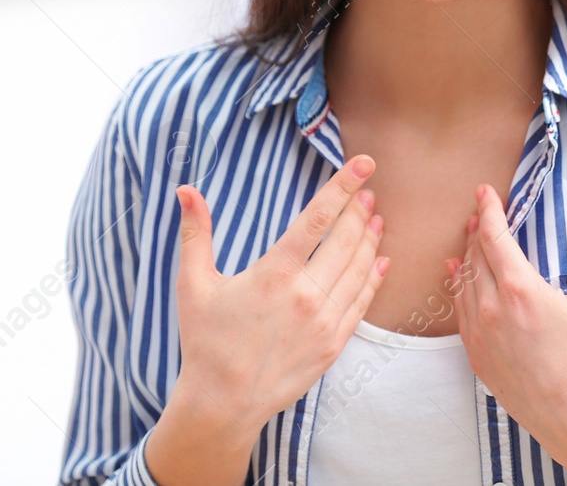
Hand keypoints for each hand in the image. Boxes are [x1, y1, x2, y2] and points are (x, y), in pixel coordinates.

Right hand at [170, 154, 389, 442]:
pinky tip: (380, 261)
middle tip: (369, 190)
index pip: (317, 219)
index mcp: (274, 275)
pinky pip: (361, 303)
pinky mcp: (333, 345)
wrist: (223, 403)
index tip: (363, 164)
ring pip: (358, 270)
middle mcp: (305, 296)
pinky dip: (374, 278)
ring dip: (370, 241)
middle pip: (345, 241)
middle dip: (359, 211)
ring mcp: (323, 323)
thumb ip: (195, 233)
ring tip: (376, 219)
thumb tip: (186, 190)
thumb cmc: (205, 341)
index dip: (342, 187)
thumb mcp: (193, 284)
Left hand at [446, 184, 566, 457]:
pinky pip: (458, 311)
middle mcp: (491, 308)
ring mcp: (480, 334)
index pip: (493, 236)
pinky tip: (458, 276)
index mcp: (520, 290)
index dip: (488, 209)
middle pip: (476, 255)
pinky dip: (458, 287)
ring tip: (471, 237)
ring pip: (464, 281)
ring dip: (467, 255)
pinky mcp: (477, 356)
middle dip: (479, 229)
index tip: (484, 191)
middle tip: (482, 211)